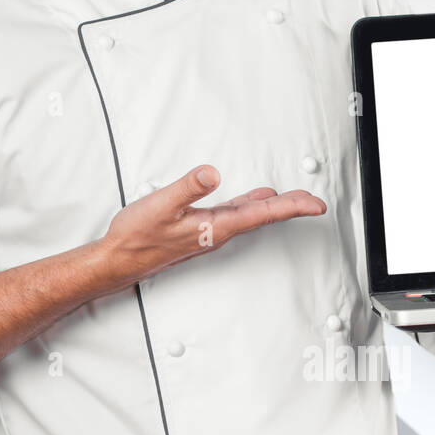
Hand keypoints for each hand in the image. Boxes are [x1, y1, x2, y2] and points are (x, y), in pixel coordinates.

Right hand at [98, 164, 325, 284]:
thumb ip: (187, 188)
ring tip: (293, 198)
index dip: (293, 207)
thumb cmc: (137, 237)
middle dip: (291, 207)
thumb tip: (212, 173)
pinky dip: (250, 205)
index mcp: (216, 226)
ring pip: (250, 216)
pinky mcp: (199, 228)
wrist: (119, 261)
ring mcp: (209, 231)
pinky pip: (234, 215)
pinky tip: (254, 198)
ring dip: (273, 207)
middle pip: (263, 216)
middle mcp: (218, 231)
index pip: (263, 214)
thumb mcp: (161, 206)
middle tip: (314, 201)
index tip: (316, 204)